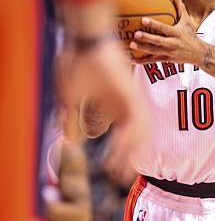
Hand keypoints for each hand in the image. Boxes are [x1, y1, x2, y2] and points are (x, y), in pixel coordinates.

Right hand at [57, 37, 148, 162]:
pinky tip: (123, 153)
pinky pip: (135, 123)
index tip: (111, 172)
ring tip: (123, 171)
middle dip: (129, 161)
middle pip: (135, 141)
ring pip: (139, 135)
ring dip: (130, 154)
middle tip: (123, 178)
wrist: (87, 42)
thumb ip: (70, 120)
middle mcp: (127, 107)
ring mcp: (132, 102)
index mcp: (116, 108)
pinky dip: (130, 140)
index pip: (124, 138)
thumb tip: (69, 140)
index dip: (119, 156)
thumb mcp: (69, 99)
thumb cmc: (77, 64)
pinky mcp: (131, 96)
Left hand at [129, 0, 202, 64]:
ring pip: (154, 51)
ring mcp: (169, 52)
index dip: (154, 24)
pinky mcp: (166, 60)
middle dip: (146, 38)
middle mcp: (172, 43)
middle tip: (135, 34)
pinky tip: (132, 60)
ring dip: (142, 49)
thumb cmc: (191, 35)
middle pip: (157, 41)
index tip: (143, 20)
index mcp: (176, 33)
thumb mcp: (187, 22)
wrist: (198, 54)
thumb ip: (180, 8)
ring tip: (130, 45)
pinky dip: (142, 61)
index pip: (164, 28)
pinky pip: (153, 60)